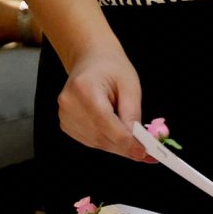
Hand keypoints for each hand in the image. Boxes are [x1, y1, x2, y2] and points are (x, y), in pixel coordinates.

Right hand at [57, 42, 149, 161]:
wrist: (91, 59)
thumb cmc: (111, 68)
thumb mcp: (130, 85)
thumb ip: (132, 114)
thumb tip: (138, 142)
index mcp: (84, 88)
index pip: (105, 122)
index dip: (125, 142)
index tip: (143, 153)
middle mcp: (69, 103)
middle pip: (101, 136)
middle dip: (125, 147)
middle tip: (147, 154)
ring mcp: (64, 115)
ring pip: (96, 143)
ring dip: (117, 147)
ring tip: (135, 142)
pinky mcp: (66, 124)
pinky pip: (90, 141)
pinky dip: (107, 142)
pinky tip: (117, 134)